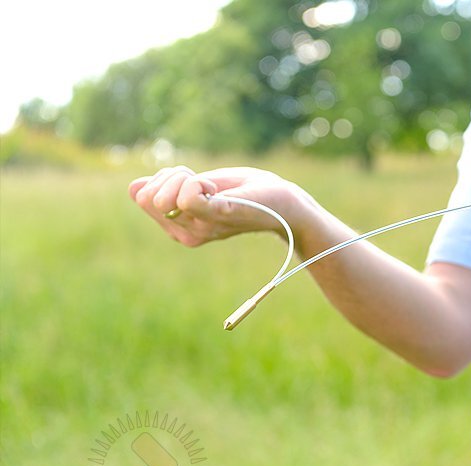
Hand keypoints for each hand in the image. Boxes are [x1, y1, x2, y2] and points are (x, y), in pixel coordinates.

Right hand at [128, 166, 306, 246]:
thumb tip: (134, 188)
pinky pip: (188, 199)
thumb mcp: (201, 184)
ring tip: (216, 187)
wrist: (286, 203)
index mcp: (179, 225)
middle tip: (205, 181)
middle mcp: (185, 233)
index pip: (141, 195)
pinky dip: (197, 183)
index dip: (164, 177)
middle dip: (170, 175)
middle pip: (147, 196)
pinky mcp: (220, 216)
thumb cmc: (248, 191)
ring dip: (187, 177)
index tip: (194, 180)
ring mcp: (202, 229)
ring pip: (164, 195)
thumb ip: (170, 188)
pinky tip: (218, 189)